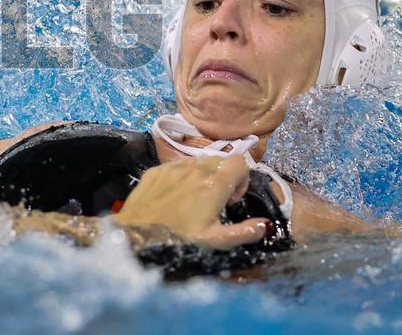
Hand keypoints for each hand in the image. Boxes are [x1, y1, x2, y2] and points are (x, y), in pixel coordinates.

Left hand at [111, 155, 271, 248]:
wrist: (136, 236)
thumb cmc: (178, 239)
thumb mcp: (215, 241)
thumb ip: (244, 231)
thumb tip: (264, 224)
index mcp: (214, 184)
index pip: (240, 162)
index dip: (242, 179)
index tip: (232, 199)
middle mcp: (194, 169)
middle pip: (219, 160)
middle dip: (222, 177)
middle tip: (214, 201)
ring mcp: (173, 167)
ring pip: (197, 161)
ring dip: (202, 176)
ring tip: (194, 200)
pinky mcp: (155, 170)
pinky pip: (175, 166)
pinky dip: (181, 176)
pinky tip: (173, 198)